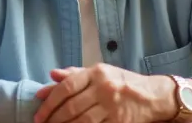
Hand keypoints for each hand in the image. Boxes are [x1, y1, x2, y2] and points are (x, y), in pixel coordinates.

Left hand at [33, 64, 176, 122]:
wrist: (153, 96)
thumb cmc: (122, 82)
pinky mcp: (119, 122)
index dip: (50, 100)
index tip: (39, 110)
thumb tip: (51, 75)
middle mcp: (104, 88)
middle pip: (72, 106)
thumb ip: (74, 74)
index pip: (67, 86)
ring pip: (81, 120)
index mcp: (96, 73)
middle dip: (53, 117)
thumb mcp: (100, 72)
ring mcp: (112, 106)